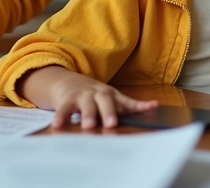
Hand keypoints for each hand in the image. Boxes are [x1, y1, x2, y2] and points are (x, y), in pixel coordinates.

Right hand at [23, 66, 157, 129]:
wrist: (69, 83)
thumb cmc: (95, 97)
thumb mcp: (111, 100)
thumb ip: (127, 107)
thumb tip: (152, 108)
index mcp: (112, 95)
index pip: (127, 101)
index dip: (139, 105)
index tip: (152, 107)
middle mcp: (98, 94)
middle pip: (105, 102)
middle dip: (109, 112)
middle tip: (111, 124)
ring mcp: (83, 96)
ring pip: (86, 105)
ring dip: (87, 114)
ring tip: (87, 126)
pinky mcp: (67, 100)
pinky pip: (64, 109)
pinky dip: (61, 117)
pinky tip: (57, 126)